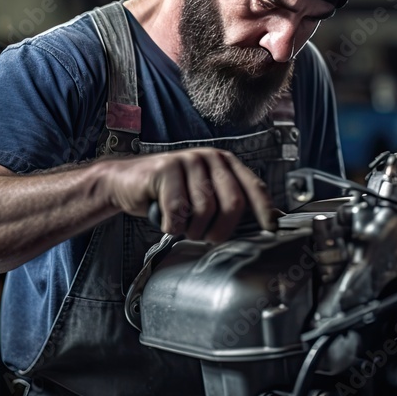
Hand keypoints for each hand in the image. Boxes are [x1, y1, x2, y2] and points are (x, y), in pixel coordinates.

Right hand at [105, 148, 275, 241]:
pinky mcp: (166, 168)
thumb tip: (263, 224)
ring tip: (184, 227)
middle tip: (208, 238)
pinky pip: (178, 211)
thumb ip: (228, 204)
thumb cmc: (168, 193)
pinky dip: (172, 225)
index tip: (270, 230)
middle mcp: (210, 158)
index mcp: (226, 163)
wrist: (126, 182)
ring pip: (205, 210)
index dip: (264, 210)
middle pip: (233, 203)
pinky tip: (167, 221)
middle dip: (221, 230)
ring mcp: (188, 160)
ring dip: (193, 230)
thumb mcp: (203, 196)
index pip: (254, 187)